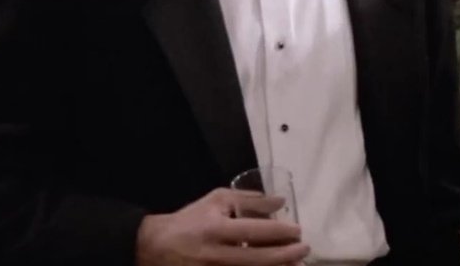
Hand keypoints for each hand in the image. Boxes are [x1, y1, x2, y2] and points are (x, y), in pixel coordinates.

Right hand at [135, 188, 309, 265]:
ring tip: (296, 264)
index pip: (256, 232)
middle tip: (304, 249)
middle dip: (287, 256)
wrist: (155, 247)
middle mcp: (216, 255)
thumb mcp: (217, 200)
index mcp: (217, 229)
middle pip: (259, 259)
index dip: (281, 233)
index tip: (298, 231)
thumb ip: (249, 199)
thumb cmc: (190, 220)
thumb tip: (281, 202)